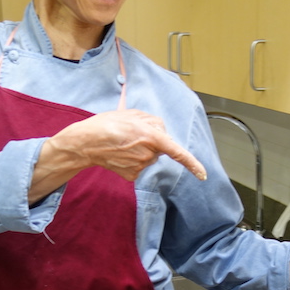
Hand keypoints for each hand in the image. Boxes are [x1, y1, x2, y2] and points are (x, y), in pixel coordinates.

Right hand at [30, 109, 205, 202]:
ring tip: (123, 141)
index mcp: (152, 137)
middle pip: (160, 147)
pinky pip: (139, 165)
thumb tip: (161, 131)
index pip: (178, 152)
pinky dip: (133, 159)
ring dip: (141, 149)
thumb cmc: (107, 124)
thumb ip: (152, 121)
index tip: (203, 175)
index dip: (192, 164)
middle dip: (152, 140)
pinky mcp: (132, 175)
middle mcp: (149, 154)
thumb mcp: (133, 114)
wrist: (86, 143)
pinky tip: (120, 153)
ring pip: (149, 157)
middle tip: (132, 133)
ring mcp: (140, 167)